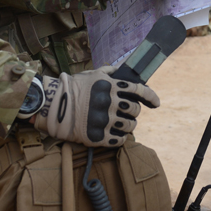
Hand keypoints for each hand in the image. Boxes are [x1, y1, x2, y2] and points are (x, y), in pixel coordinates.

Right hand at [33, 67, 159, 147]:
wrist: (54, 107)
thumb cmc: (73, 88)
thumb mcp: (91, 74)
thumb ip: (108, 72)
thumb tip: (120, 70)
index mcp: (110, 86)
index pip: (139, 91)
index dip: (151, 97)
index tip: (156, 103)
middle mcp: (109, 103)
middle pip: (135, 110)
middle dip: (134, 112)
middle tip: (128, 113)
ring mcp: (104, 120)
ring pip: (130, 126)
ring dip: (128, 125)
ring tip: (121, 124)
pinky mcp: (98, 136)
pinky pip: (119, 140)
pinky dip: (120, 137)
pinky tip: (114, 134)